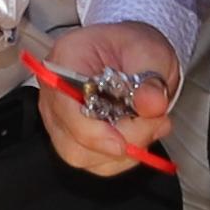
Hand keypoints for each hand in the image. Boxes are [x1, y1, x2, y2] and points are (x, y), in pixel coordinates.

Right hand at [30, 20, 181, 178]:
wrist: (136, 55)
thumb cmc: (135, 48)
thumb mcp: (151, 52)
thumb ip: (152, 78)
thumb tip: (150, 105)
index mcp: (66, 59)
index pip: (65, 105)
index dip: (92, 131)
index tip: (121, 143)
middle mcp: (55, 90)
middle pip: (73, 138)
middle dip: (121, 140)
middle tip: (154, 121)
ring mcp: (60, 117)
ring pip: (83, 155)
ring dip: (125, 149)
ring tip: (152, 123)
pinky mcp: (72, 136)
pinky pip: (94, 161)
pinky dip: (124, 155)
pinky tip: (142, 131)